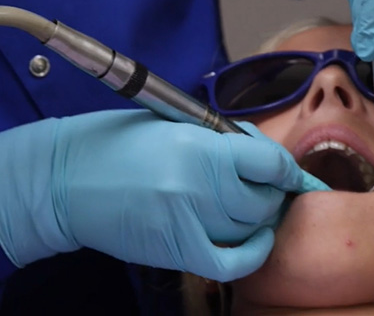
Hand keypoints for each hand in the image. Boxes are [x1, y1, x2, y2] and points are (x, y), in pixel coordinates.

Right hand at [0, 109, 327, 280]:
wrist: (67, 178)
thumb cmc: (121, 140)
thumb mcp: (176, 124)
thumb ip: (224, 141)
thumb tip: (262, 155)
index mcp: (199, 146)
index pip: (269, 162)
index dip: (288, 167)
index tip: (291, 171)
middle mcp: (198, 187)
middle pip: (264, 199)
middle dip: (273, 190)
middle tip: (265, 182)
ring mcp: (187, 223)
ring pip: (251, 228)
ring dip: (261, 215)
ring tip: (253, 202)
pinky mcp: (174, 251)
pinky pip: (232, 263)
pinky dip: (253, 252)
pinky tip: (256, 237)